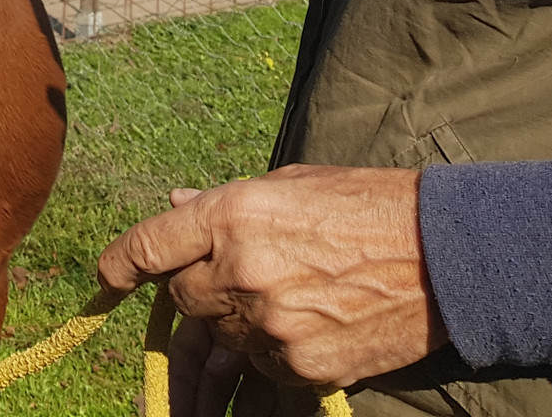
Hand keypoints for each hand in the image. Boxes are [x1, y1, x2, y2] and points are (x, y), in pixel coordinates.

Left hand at [96, 167, 446, 404]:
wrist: (444, 255)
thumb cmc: (366, 206)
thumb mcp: (289, 185)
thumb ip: (225, 203)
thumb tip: (176, 203)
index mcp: (232, 214)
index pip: (150, 244)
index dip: (119, 264)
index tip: (107, 277)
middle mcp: (240, 270)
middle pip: (184, 298)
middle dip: (198, 290)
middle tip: (237, 275)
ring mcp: (269, 324)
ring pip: (222, 336)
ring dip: (237, 323)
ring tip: (287, 295)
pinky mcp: (301, 365)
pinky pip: (261, 366)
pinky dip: (272, 352)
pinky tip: (307, 323)